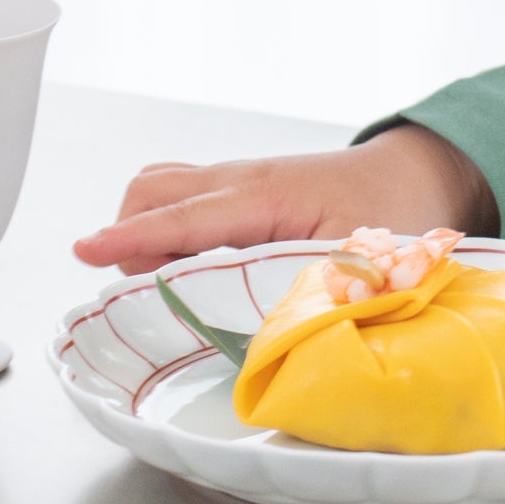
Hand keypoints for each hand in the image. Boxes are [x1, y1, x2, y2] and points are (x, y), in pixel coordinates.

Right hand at [73, 125, 501, 275]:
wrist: (419, 172)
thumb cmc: (398, 209)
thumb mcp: (370, 258)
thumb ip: (324, 290)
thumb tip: (287, 330)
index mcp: (270, 194)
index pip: (185, 215)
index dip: (134, 239)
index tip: (84, 251)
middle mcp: (244, 180)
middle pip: (154, 192)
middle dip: (127, 235)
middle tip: (138, 292)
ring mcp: (239, 182)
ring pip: (162, 190)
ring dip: (144, 230)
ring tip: (162, 284)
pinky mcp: (241, 194)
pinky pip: (183, 200)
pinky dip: (166, 228)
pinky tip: (186, 268)